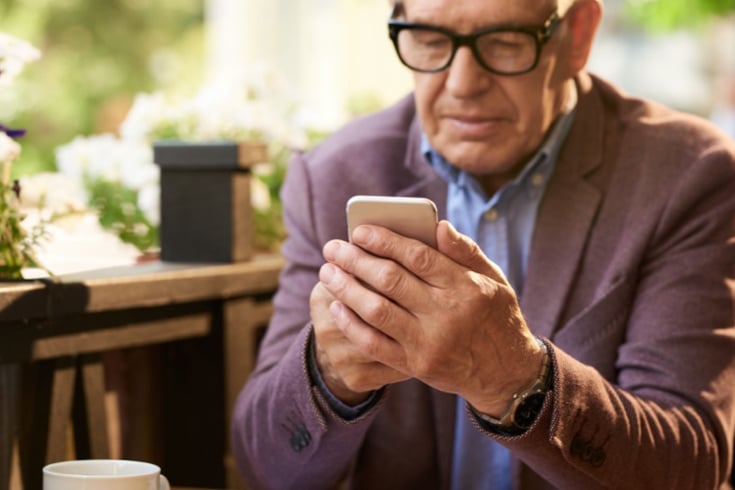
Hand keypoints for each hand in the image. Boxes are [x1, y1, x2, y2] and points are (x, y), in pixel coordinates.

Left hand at [319, 220, 544, 416]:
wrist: (506, 374)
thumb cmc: (496, 316)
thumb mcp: (494, 279)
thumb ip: (466, 251)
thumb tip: (437, 225)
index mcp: (466, 287)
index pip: (418, 256)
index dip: (384, 240)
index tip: (359, 230)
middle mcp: (446, 314)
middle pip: (390, 280)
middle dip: (355, 260)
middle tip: (333, 248)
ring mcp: (429, 342)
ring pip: (376, 311)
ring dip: (346, 289)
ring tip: (328, 273)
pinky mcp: (416, 365)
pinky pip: (374, 343)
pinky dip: (351, 324)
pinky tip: (337, 307)